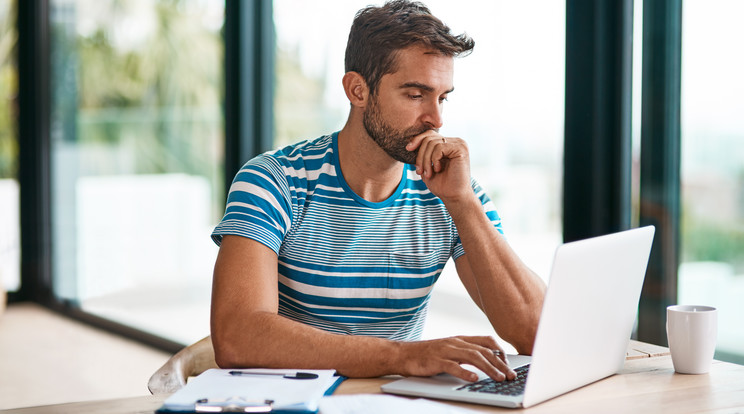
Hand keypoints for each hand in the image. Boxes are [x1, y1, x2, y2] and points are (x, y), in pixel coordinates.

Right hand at [396, 336, 515, 381]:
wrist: (403, 354)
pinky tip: (474, 379)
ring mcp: (446, 350)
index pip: (486, 341)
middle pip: (483, 351)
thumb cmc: (427, 354)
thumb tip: (486, 362)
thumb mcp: (449, 349)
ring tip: (499, 378)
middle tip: (510, 376)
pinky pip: (453, 366)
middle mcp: (455, 342)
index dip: (500, 352)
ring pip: (473, 357)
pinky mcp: (436, 360)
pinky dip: (465, 372)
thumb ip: (465, 353)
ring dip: (489, 368)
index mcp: (460, 339)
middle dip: (500, 364)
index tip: (508, 364)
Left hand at [406, 131, 471, 202]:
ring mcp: (459, 144)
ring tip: (428, 173)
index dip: (417, 140)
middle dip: (420, 155)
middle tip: (419, 171)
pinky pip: (439, 148)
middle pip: (429, 138)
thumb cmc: (441, 184)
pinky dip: (434, 160)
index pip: (429, 134)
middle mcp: (455, 141)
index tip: (408, 149)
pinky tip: (437, 170)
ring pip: (432, 143)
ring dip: (426, 160)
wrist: (454, 197)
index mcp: (448, 143)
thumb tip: (410, 143)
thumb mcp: (427, 166)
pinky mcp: (461, 149)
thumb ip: (422, 154)